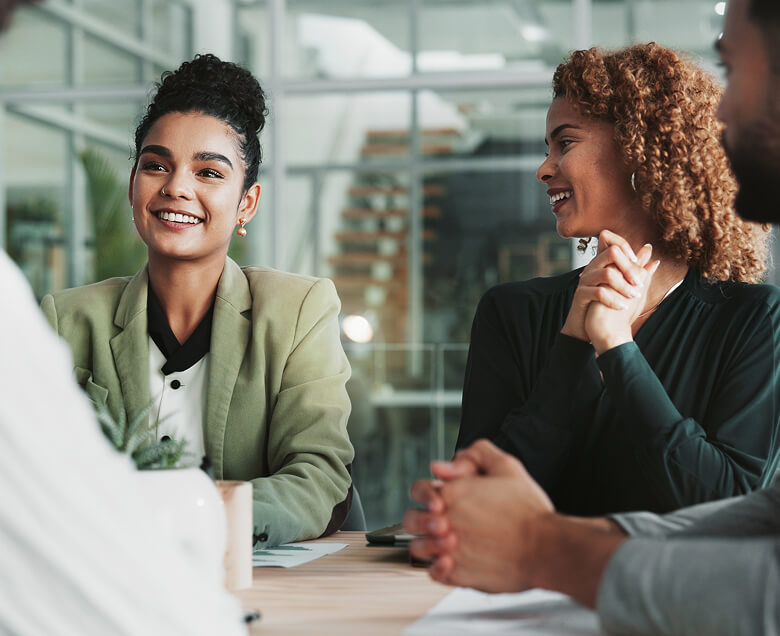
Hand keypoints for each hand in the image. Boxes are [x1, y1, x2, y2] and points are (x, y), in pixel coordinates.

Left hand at [406, 440, 554, 592]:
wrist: (546, 548)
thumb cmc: (529, 512)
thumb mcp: (508, 467)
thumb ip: (478, 454)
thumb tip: (450, 461)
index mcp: (453, 493)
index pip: (419, 489)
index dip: (427, 492)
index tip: (441, 499)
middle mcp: (446, 520)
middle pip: (411, 519)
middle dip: (422, 518)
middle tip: (441, 521)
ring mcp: (450, 549)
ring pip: (418, 547)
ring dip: (428, 543)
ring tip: (447, 542)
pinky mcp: (459, 574)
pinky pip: (434, 573)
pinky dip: (438, 568)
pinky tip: (453, 561)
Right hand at [585, 248, 658, 353]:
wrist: (595, 328)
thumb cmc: (610, 305)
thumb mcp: (626, 283)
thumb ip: (636, 266)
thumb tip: (649, 249)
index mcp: (602, 262)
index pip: (609, 238)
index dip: (624, 245)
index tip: (636, 262)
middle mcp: (592, 267)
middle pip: (611, 252)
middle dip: (630, 267)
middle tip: (639, 284)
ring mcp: (585, 280)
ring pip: (607, 273)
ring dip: (625, 286)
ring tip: (633, 297)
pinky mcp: (581, 294)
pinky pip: (598, 292)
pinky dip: (613, 300)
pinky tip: (621, 307)